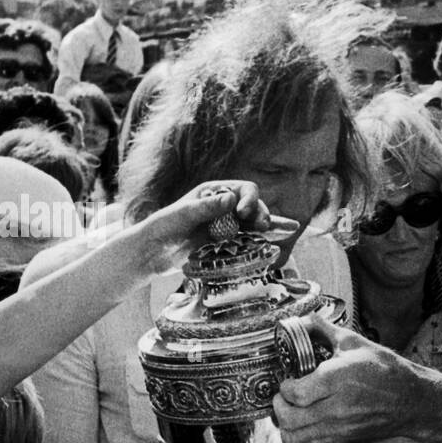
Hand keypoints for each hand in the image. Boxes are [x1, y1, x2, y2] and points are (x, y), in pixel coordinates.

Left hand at [133, 181, 300, 271]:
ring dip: (270, 226)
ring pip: (256, 223)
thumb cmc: (163, 228)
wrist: (153, 252)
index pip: (244, 190)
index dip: (249, 200)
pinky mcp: (228, 243)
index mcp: (215, 192)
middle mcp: (225, 207)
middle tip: (262, 227)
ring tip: (288, 230)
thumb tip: (231, 198)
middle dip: (262, 214)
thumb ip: (206, 207)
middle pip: (254, 207)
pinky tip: (282, 238)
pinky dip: (266, 239)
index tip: (242, 214)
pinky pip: (251, 239)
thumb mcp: (182, 215)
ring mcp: (228, 225)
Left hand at [272, 314, 430, 442]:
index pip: (295, 392)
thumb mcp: (356, 343)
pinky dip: (298, 437)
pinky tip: (302, 423)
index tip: (288, 381)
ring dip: (285, 425)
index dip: (284, 388)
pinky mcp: (343, 438)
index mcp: (337, 379)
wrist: (412, 400)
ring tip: (289, 412)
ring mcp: (340, 426)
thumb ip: (326, 331)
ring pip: (295, 436)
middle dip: (279, 407)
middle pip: (290, 417)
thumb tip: (306, 319)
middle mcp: (337, 407)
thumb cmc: (388, 372)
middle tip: (283, 397)